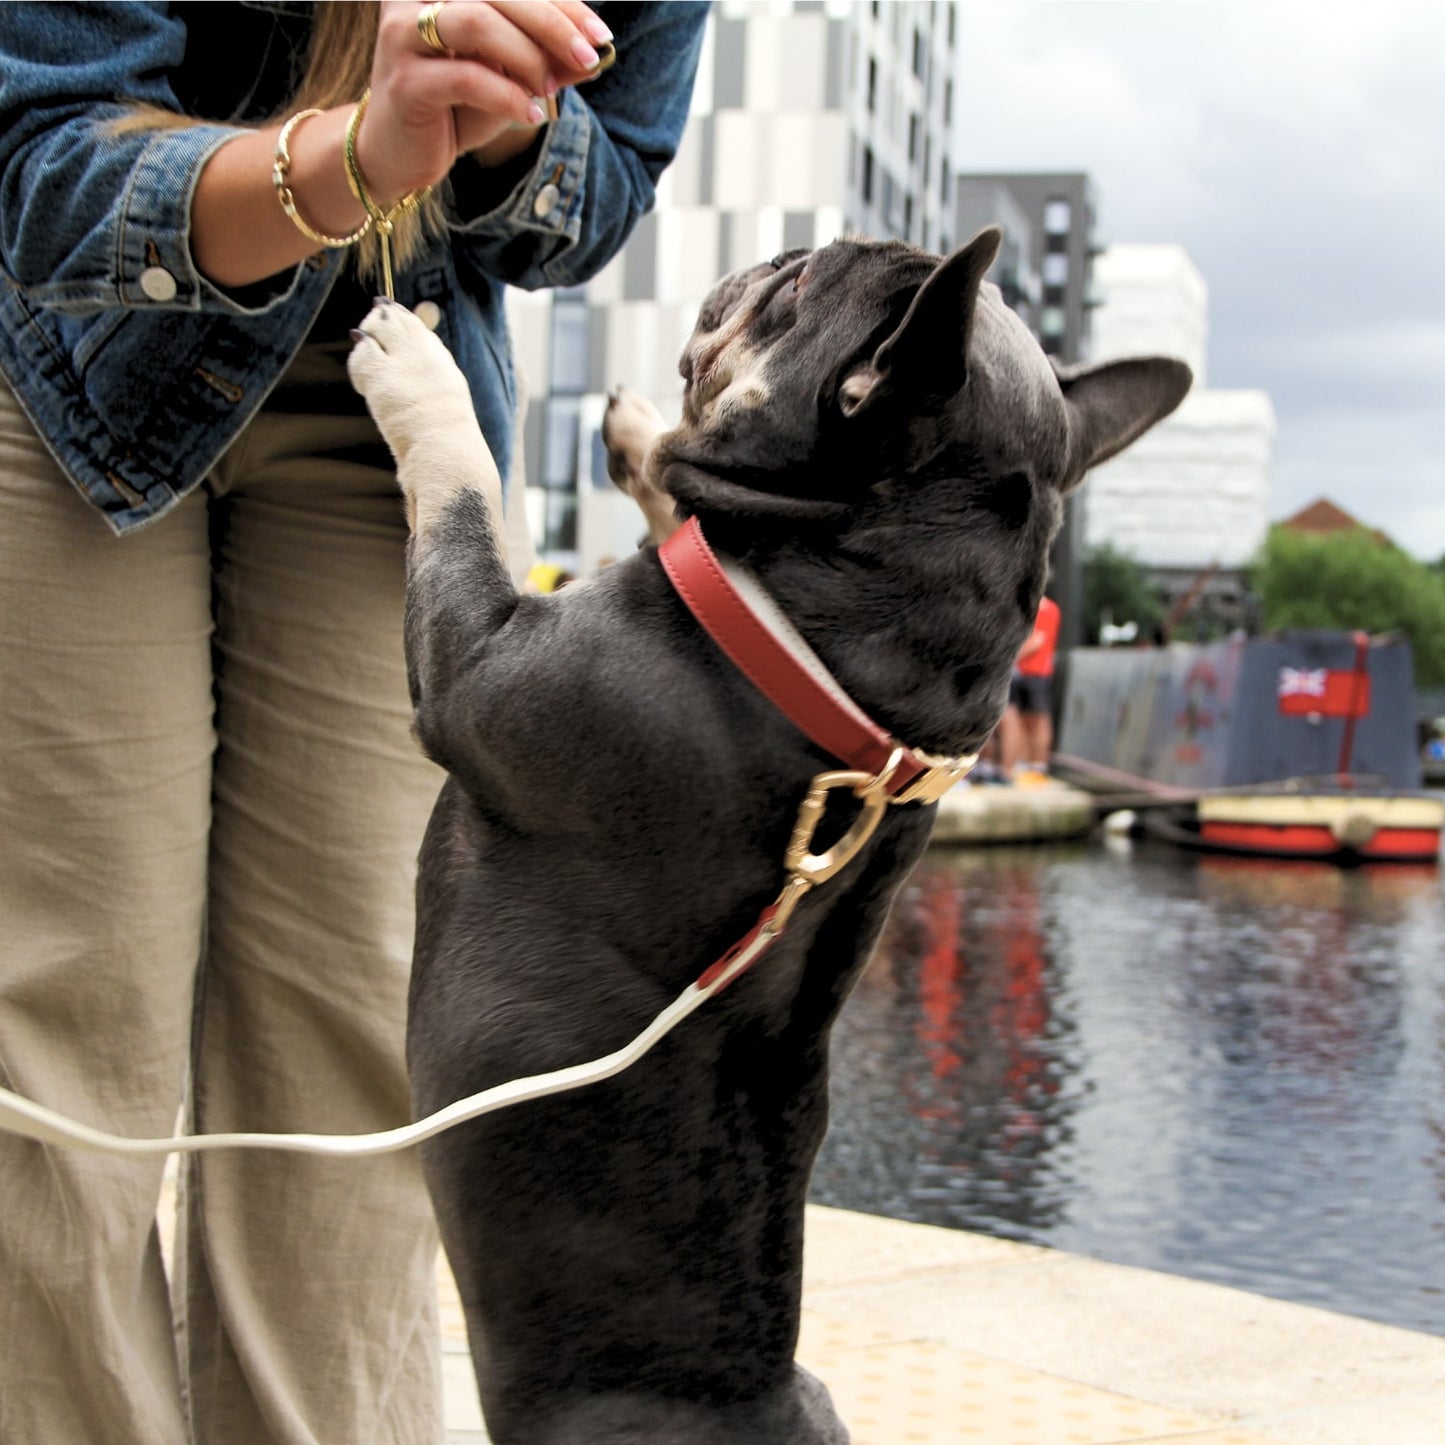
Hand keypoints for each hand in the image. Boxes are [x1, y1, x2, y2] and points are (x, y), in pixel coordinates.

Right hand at [358, 1, 611, 201]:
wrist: (400, 153)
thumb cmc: (455, 104)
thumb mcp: (509, 76)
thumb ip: (546, 60)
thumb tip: (597, 52)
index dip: (560, 4)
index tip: (600, 34)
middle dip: (551, 24)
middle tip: (588, 56)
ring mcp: (403, 33)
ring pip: (479, 24)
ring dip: (527, 57)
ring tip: (549, 88)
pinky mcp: (404, 80)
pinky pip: (466, 77)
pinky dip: (507, 96)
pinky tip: (531, 113)